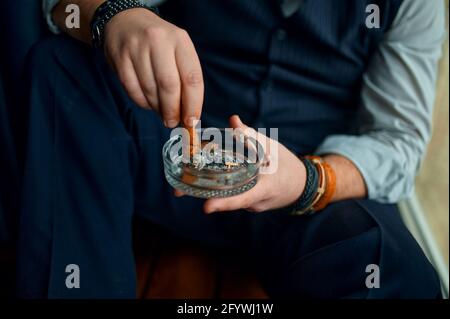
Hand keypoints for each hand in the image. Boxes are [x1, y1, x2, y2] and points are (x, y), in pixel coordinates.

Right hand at [103, 8, 203, 126]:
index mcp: (180, 40)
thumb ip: (185, 78)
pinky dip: (142, 102)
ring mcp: (137, 48)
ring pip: (150, 90)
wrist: (126, 21)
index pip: (192, 78)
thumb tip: (188, 114)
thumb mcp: (178, 50)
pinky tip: (148, 103)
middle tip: (172, 122)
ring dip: (157, 108)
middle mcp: (159, 41)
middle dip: (172, 110)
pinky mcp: (120, 58)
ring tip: (161, 112)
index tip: (192, 121)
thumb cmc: (159, 43)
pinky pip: (133, 90)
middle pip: (169, 86)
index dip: (193, 104)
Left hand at [174, 115, 306, 212]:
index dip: (224, 203)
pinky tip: (200, 181)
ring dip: (206, 191)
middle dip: (202, 195)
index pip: (243, 198)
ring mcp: (250, 205)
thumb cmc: (287, 166)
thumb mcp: (272, 147)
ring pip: (226, 198)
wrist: (301, 186)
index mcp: (264, 189)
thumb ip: (251, 136)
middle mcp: (254, 202)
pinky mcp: (246, 203)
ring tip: (182, 184)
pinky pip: (230, 196)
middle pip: (226, 200)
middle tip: (178, 191)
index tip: (207, 207)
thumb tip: (233, 121)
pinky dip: (217, 189)